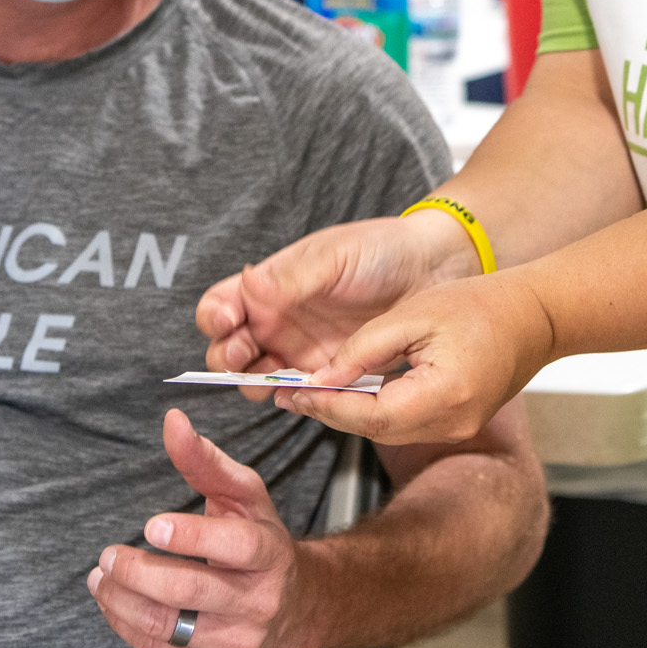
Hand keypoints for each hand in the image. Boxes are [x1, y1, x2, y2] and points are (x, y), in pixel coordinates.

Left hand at [87, 410, 315, 647]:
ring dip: (120, 600)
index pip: (236, 547)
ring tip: (100, 577)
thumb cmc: (258, 541)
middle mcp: (261, 603)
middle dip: (138, 572)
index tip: (150, 526)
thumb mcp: (243, 497)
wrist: (293, 608)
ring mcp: (239, 644)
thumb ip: (205, 460)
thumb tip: (171, 420)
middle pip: (190, 590)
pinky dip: (126, 626)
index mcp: (272, 554)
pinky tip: (114, 602)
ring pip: (167, 625)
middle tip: (108, 554)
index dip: (193, 537)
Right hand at [197, 211, 479, 381]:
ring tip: (270, 377)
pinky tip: (299, 391)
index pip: (222, 304)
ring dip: (255, 381)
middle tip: (241, 355)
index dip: (215, 316)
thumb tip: (249, 286)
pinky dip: (293, 396)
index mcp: (270, 285)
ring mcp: (302, 349)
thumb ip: (292, 278)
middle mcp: (278, 320)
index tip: (226, 320)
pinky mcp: (330, 373)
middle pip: (230, 349)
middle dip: (227, 356)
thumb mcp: (334, 257)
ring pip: (259, 376)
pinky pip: (301, 392)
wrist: (431, 270)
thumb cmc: (380, 251)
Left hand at [281, 272, 557, 445]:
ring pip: (387, 431)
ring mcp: (456, 428)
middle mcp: (451, 422)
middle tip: (290, 393)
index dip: (327, 404)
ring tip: (311, 392)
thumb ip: (365, 347)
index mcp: (443, 395)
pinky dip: (373, 410)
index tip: (293, 390)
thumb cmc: (482, 305)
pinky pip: (404, 424)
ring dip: (349, 413)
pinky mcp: (456, 424)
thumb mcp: (414, 314)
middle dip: (330, 412)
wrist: (536, 316)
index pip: (369, 414)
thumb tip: (322, 375)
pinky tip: (350, 392)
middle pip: (375, 430)